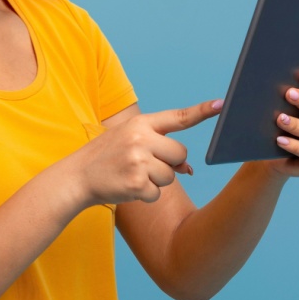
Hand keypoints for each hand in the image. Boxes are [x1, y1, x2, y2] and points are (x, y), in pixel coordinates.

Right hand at [67, 99, 221, 206]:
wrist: (76, 177)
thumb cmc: (108, 159)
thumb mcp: (132, 144)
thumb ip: (160, 149)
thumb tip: (190, 169)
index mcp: (141, 123)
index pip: (178, 117)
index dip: (203, 111)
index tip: (222, 103)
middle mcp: (141, 138)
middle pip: (181, 154)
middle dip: (170, 164)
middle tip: (144, 164)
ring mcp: (138, 160)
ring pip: (171, 177)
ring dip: (156, 181)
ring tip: (132, 175)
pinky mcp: (136, 183)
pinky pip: (157, 193)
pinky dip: (146, 196)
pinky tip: (128, 188)